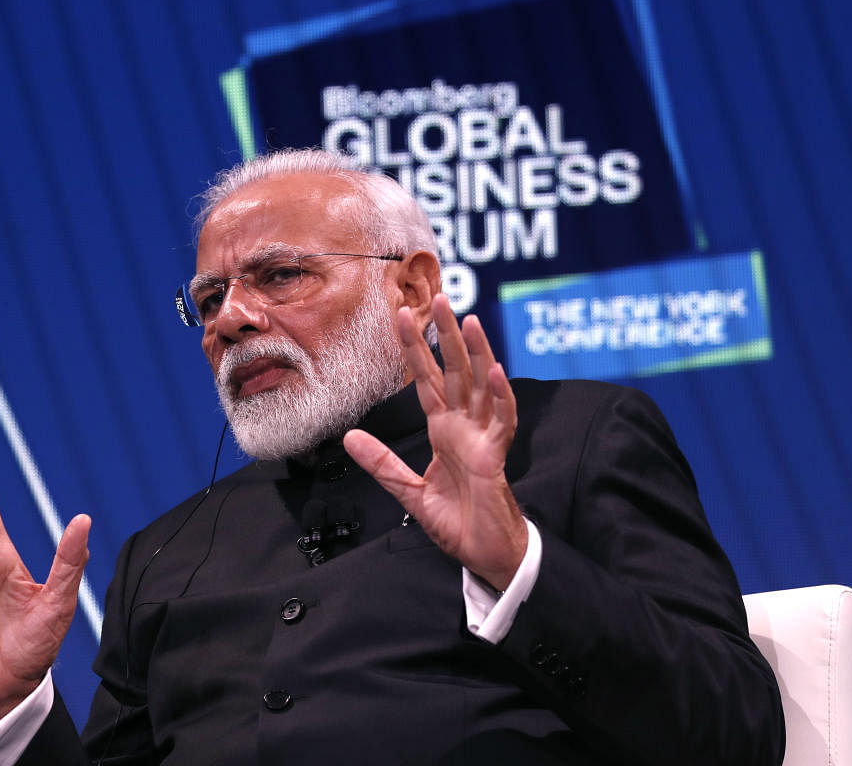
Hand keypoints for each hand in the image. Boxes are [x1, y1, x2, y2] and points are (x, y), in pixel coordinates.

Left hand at [344, 294, 526, 589]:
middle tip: (441, 297)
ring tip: (470, 320)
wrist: (483, 554)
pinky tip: (495, 372)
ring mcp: (483, 437)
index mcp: (444, 430)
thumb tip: (350, 437)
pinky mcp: (497, 457)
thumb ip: (382, 464)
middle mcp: (465, 426)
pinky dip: (499, 396)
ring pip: (482, 386)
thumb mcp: (409, 492)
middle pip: (456, 371)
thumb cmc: (456, 522)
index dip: (416, 349)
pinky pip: (502, 420)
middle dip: (447, 336)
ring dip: (478, 353)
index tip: (402, 316)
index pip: (428, 380)